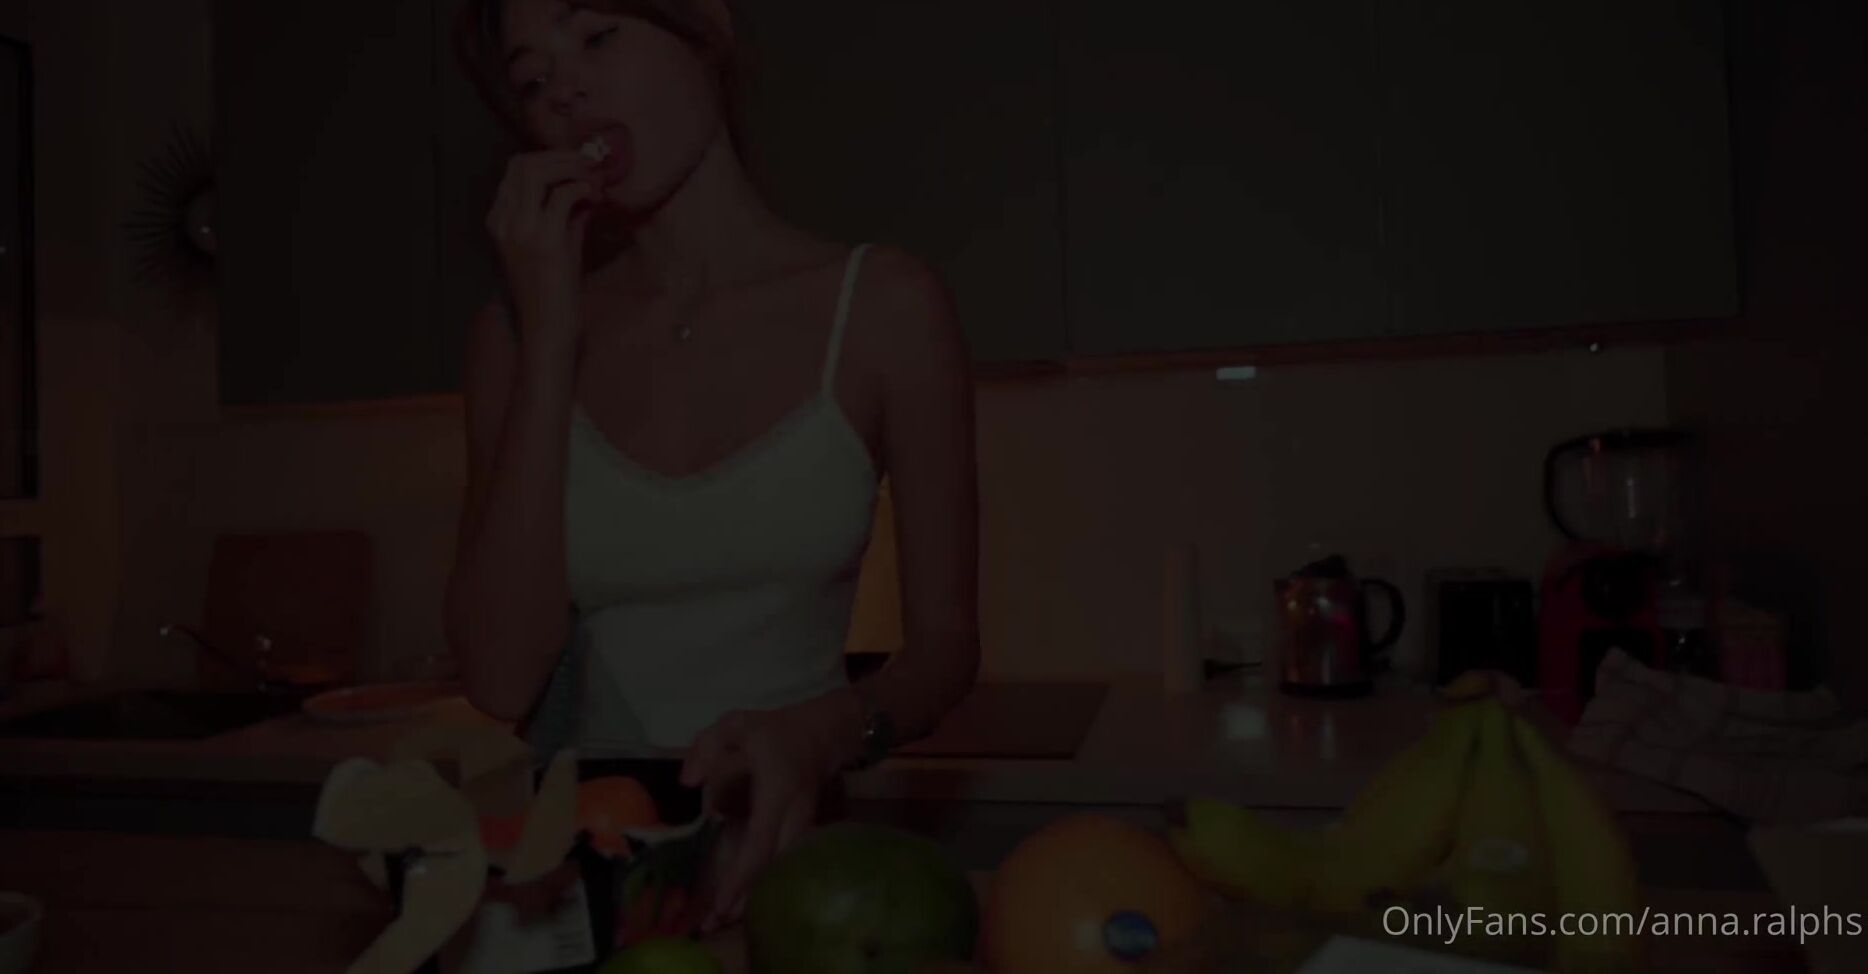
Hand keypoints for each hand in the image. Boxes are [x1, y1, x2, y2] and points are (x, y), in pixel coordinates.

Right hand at [485, 150, 599, 354]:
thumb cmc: (554, 290)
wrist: (548, 326)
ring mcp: (521, 229)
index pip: (516, 170)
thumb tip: (585, 187)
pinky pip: (563, 195)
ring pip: (538, 171)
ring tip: (594, 176)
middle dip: (560, 156)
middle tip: (589, 162)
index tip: (577, 162)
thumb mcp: (558, 242)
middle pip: (524, 163)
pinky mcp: (544, 240)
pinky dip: (583, 188)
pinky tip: (595, 197)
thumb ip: (566, 213)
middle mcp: (504, 220)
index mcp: (499, 220)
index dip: (549, 158)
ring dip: (571, 166)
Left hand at [678, 694, 860, 929]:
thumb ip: (707, 747)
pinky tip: (744, 897)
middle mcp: (793, 816)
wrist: (824, 732)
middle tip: (713, 924)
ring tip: (723, 919)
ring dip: (754, 895)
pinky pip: (783, 862)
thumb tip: (688, 782)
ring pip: (780, 869)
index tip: (722, 902)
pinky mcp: (802, 831)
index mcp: (777, 792)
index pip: (761, 841)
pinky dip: (763, 881)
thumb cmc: (777, 731)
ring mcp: (802, 826)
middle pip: (772, 867)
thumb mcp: (738, 724)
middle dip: (746, 898)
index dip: (742, 875)